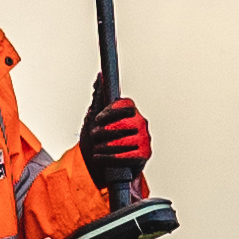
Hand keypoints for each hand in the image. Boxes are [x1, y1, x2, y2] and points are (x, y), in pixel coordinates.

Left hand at [79, 74, 151, 190]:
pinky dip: (111, 158)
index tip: (97, 119)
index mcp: (131, 111)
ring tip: (96, 148)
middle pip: (125, 123)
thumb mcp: (96, 117)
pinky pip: (128, 157)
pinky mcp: (144, 155)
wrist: (103, 163)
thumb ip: (100, 96)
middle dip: (105, 131)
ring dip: (106, 146)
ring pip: (125, 141)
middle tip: (94, 135)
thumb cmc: (101, 138)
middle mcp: (140, 123)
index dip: (111, 112)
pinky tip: (100, 157)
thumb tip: (100, 76)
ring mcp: (144, 139)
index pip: (126, 106)